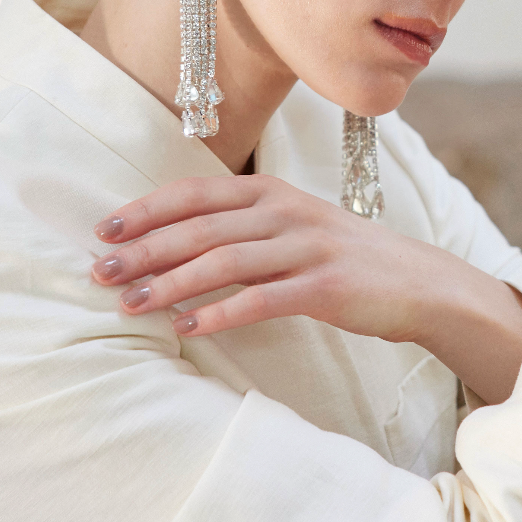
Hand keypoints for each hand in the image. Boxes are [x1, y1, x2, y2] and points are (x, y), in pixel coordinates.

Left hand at [91, 175, 521, 402]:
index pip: (195, 193)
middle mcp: (285, 212)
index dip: (147, 211)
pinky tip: (188, 328)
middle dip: (146, 250)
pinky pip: (263, 299)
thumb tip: (171, 244)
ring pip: (224, 261)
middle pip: (201, 227)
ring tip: (132, 304)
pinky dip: (221, 313)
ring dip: (172, 283)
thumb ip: (242, 227)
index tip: (104, 231)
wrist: (421, 282)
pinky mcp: (326, 286)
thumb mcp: (293, 228)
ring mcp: (307, 247)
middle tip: (101, 272)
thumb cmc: (345, 259)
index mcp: (271, 192)